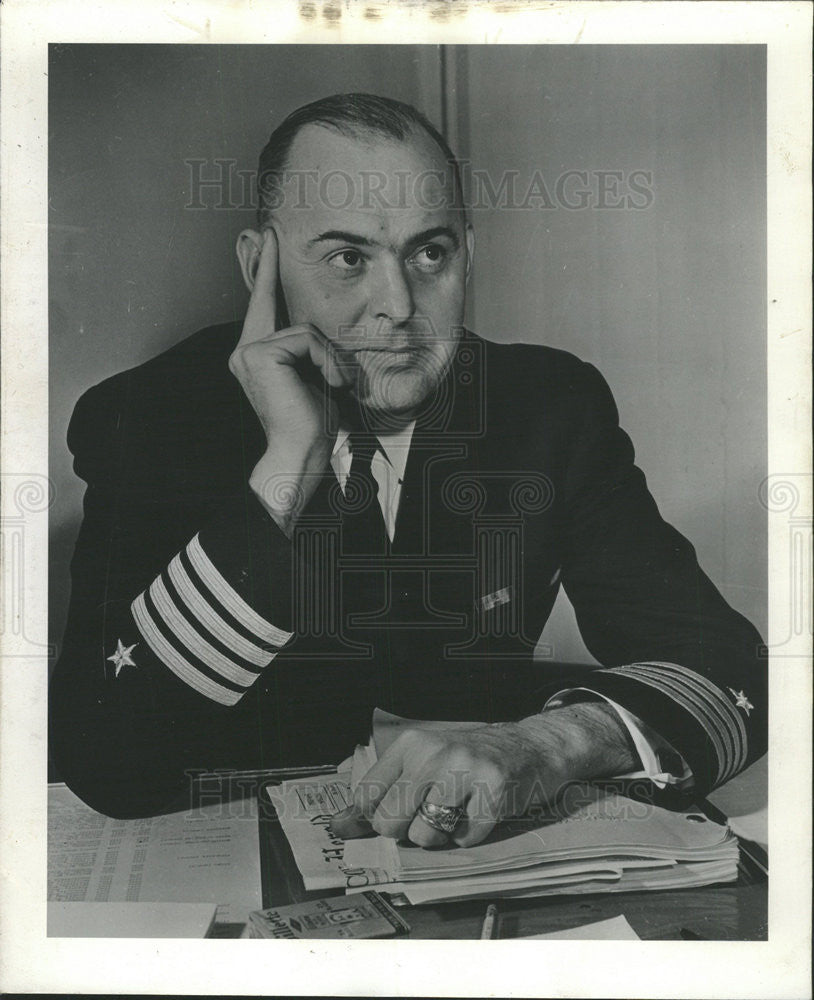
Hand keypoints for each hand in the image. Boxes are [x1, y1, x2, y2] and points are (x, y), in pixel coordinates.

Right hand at [229, 229, 351, 533]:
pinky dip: (327, 361)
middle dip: (300, 313)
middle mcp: (245, 350)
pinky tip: (331, 384)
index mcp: (256, 356)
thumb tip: (320, 330)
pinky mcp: (259, 354)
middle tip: (292, 284)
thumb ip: (312, 350)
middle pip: (285, 314)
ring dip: (331, 360)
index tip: (266, 238)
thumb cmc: (313, 424)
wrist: (301, 453)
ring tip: (337, 387)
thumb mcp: (317, 377)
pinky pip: (306, 340)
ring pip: (305, 331)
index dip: (264, 271)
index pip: (262, 305)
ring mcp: (248, 351)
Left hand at [330, 703, 637, 848]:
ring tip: (456, 812)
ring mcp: (466, 771)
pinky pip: (464, 839)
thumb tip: (340, 826)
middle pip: (391, 821)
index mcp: (411, 744)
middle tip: (427, 815)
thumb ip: (381, 791)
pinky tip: (479, 812)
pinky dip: (470, 836)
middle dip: (405, 832)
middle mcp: (435, 753)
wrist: (531, 747)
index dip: (375, 818)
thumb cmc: (469, 760)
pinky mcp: (494, 793)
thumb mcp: (423, 761)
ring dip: (439, 836)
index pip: (367, 797)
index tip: (392, 817)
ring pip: (425, 836)